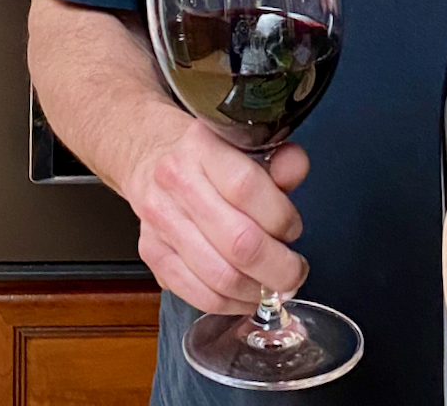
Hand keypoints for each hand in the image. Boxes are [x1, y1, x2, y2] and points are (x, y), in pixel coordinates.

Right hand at [124, 117, 309, 314]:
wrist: (153, 160)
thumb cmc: (210, 156)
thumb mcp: (247, 143)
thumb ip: (279, 158)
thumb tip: (295, 169)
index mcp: (203, 145)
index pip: (247, 188)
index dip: (280, 217)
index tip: (294, 229)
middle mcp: (176, 180)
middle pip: (238, 241)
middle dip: (278, 267)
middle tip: (295, 272)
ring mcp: (161, 220)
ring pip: (219, 276)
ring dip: (256, 290)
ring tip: (275, 286)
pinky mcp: (151, 252)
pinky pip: (195, 294)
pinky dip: (229, 304)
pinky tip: (247, 296)